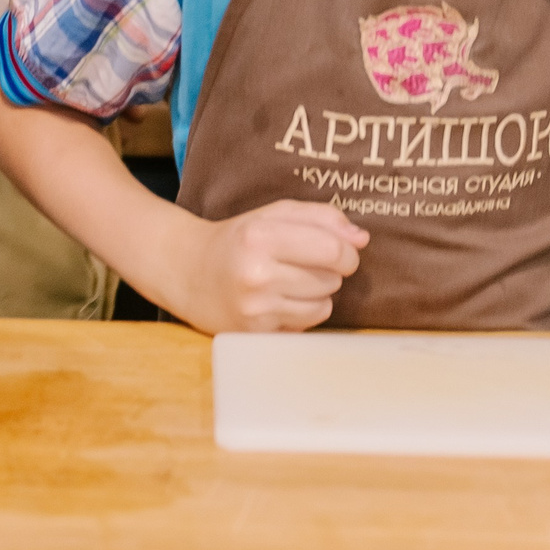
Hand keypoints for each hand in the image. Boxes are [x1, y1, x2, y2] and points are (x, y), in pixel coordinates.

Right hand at [170, 199, 367, 332]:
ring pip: (324, 305)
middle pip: (332, 279)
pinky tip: (277, 301)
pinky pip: (307, 325)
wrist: (187, 272)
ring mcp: (255, 309)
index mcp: (258, 236)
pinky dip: (301, 313)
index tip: (337, 250)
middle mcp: (255, 274)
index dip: (346, 252)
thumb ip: (320, 217)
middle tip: (299, 263)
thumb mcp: (271, 215)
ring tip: (286, 282)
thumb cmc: (237, 239)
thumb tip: (362, 239)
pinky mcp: (256, 334)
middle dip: (327, 271)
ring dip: (315, 294)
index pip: (334, 251)